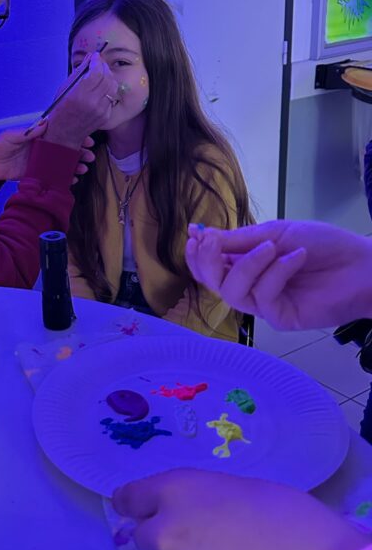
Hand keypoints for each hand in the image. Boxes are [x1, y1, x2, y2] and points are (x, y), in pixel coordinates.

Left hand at [0, 128, 95, 183]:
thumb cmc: (0, 145)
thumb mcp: (12, 136)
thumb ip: (27, 132)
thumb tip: (45, 123)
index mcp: (40, 137)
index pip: (61, 134)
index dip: (75, 136)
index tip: (88, 138)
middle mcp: (44, 148)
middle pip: (66, 149)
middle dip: (80, 152)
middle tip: (90, 155)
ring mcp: (43, 162)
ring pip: (63, 163)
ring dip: (75, 165)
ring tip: (84, 168)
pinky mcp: (39, 174)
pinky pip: (55, 175)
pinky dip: (65, 178)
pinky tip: (73, 180)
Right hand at [43, 53, 118, 149]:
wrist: (64, 134)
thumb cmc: (60, 110)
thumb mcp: (64, 89)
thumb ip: (78, 73)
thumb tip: (89, 58)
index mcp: (80, 95)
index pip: (96, 73)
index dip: (97, 62)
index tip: (95, 56)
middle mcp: (93, 103)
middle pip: (107, 78)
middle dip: (104, 67)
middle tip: (99, 62)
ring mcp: (101, 110)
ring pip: (113, 87)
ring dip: (108, 77)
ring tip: (101, 73)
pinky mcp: (106, 115)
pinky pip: (111, 97)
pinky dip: (107, 89)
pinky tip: (100, 88)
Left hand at [112, 468, 367, 549]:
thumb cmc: (296, 523)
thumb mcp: (245, 490)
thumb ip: (207, 501)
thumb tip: (197, 515)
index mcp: (180, 492)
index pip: (132, 497)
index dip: (135, 504)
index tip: (135, 510)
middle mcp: (167, 532)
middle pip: (146, 538)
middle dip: (169, 541)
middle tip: (207, 548)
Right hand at [186, 220, 371, 329]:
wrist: (361, 265)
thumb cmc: (323, 244)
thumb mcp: (276, 232)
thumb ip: (239, 239)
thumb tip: (199, 234)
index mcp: (246, 264)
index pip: (210, 266)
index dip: (196, 255)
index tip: (194, 235)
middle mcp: (251, 286)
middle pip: (213, 283)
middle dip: (208, 262)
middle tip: (215, 242)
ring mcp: (264, 304)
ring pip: (234, 292)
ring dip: (249, 265)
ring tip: (274, 247)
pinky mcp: (280, 317)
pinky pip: (264, 296)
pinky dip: (277, 273)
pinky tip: (296, 258)